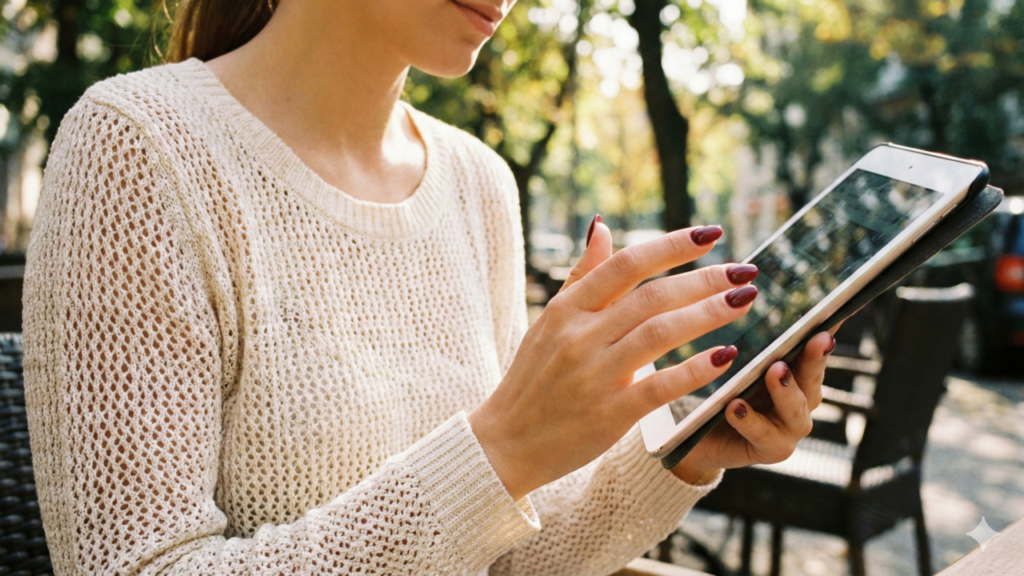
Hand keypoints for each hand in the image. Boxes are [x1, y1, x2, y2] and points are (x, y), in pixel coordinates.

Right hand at [469, 220, 758, 499]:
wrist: (506, 441)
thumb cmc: (534, 377)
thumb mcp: (550, 319)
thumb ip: (581, 274)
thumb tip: (603, 226)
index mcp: (567, 308)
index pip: (627, 264)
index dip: (673, 246)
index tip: (713, 234)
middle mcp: (580, 335)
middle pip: (652, 296)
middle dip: (705, 279)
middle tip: (745, 272)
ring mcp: (594, 375)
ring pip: (660, 333)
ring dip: (708, 314)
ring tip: (744, 302)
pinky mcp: (608, 414)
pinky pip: (659, 387)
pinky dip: (695, 369)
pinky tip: (726, 356)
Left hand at [670, 330, 836, 484]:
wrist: (696, 438)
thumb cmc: (718, 392)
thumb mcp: (733, 363)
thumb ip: (750, 344)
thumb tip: (744, 296)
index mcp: (795, 374)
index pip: (814, 350)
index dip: (824, 333)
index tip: (831, 315)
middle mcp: (800, 399)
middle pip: (813, 377)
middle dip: (815, 357)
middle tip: (817, 337)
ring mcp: (789, 428)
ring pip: (796, 409)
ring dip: (786, 389)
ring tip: (776, 371)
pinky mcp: (771, 450)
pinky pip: (764, 436)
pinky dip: (751, 421)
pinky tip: (735, 407)